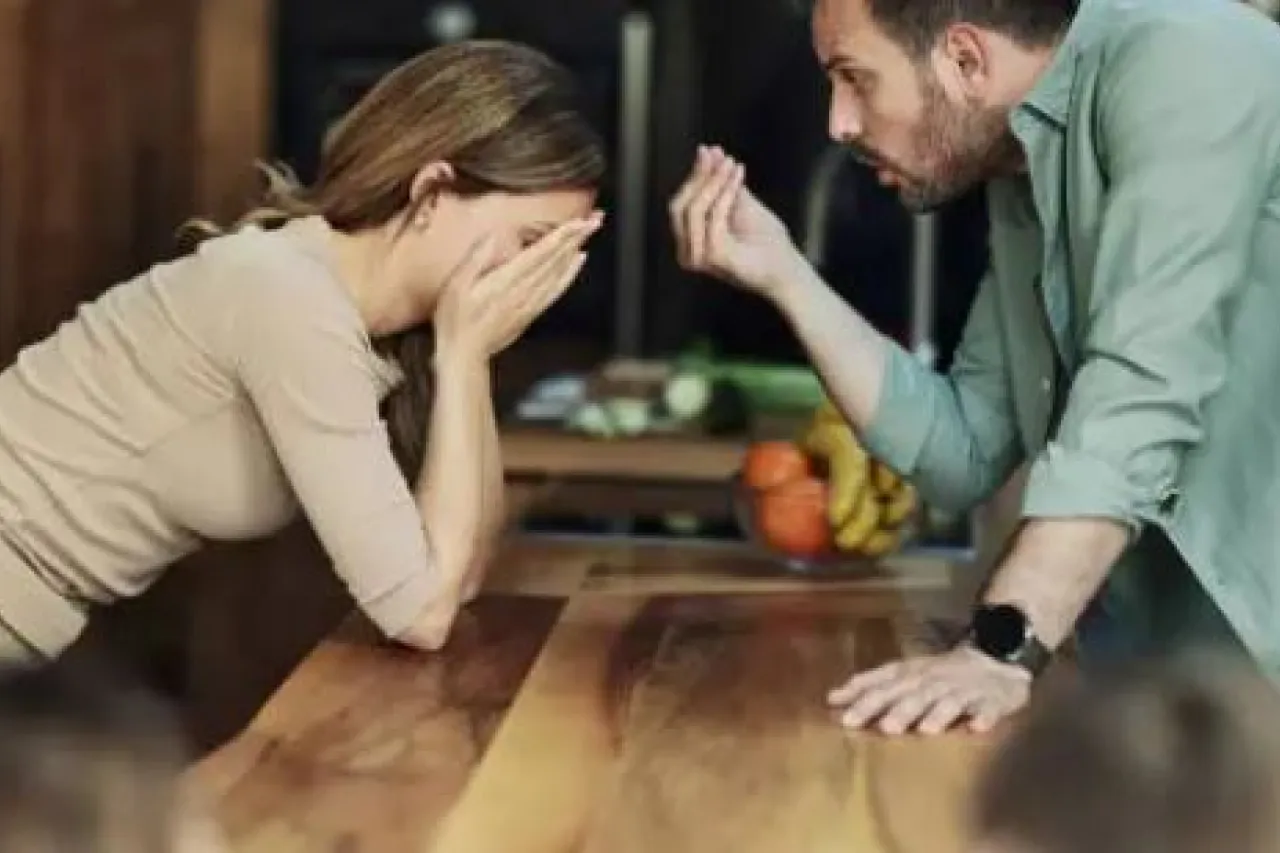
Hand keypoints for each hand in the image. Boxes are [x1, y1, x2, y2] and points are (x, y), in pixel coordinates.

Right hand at [435, 213, 601, 358]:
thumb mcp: (456, 286)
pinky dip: (570, 273)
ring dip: (576, 250)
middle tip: (596, 219)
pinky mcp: (532, 312)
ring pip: (560, 272)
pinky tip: (578, 262)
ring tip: (590, 233)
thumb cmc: (456, 320)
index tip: (579, 220)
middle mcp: (524, 290)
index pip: (540, 252)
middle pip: (556, 259)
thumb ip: (477, 259)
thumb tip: (494, 236)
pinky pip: (557, 289)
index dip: (562, 235)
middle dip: (577, 237)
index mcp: (507, 280)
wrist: (465, 354)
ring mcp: (531, 302)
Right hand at [669, 145, 799, 297]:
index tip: (707, 151)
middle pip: (680, 206)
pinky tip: (738, 177)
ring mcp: (699, 257)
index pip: (681, 204)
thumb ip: (721, 182)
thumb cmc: (766, 243)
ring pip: (694, 209)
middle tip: (718, 155)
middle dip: (699, 176)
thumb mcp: (739, 204)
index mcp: (690, 242)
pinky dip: (725, 193)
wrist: (787, 268)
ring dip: (714, 182)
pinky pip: (714, 217)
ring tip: (731, 165)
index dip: (693, 176)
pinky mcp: (714, 256)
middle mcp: (688, 253)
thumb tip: (710, 152)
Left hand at [827, 645, 1031, 734]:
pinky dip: (983, 717)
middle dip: (898, 710)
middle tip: (882, 727)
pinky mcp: (990, 700)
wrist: (993, 657)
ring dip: (937, 714)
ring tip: (925, 730)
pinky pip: (987, 709)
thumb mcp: (903, 674)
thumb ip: (869, 686)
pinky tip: (976, 727)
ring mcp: (963, 690)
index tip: (843, 712)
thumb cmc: (938, 673)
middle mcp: (933, 680)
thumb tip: (831, 698)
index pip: (885, 683)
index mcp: (911, 674)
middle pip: (914, 694)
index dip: (865, 696)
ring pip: (948, 701)